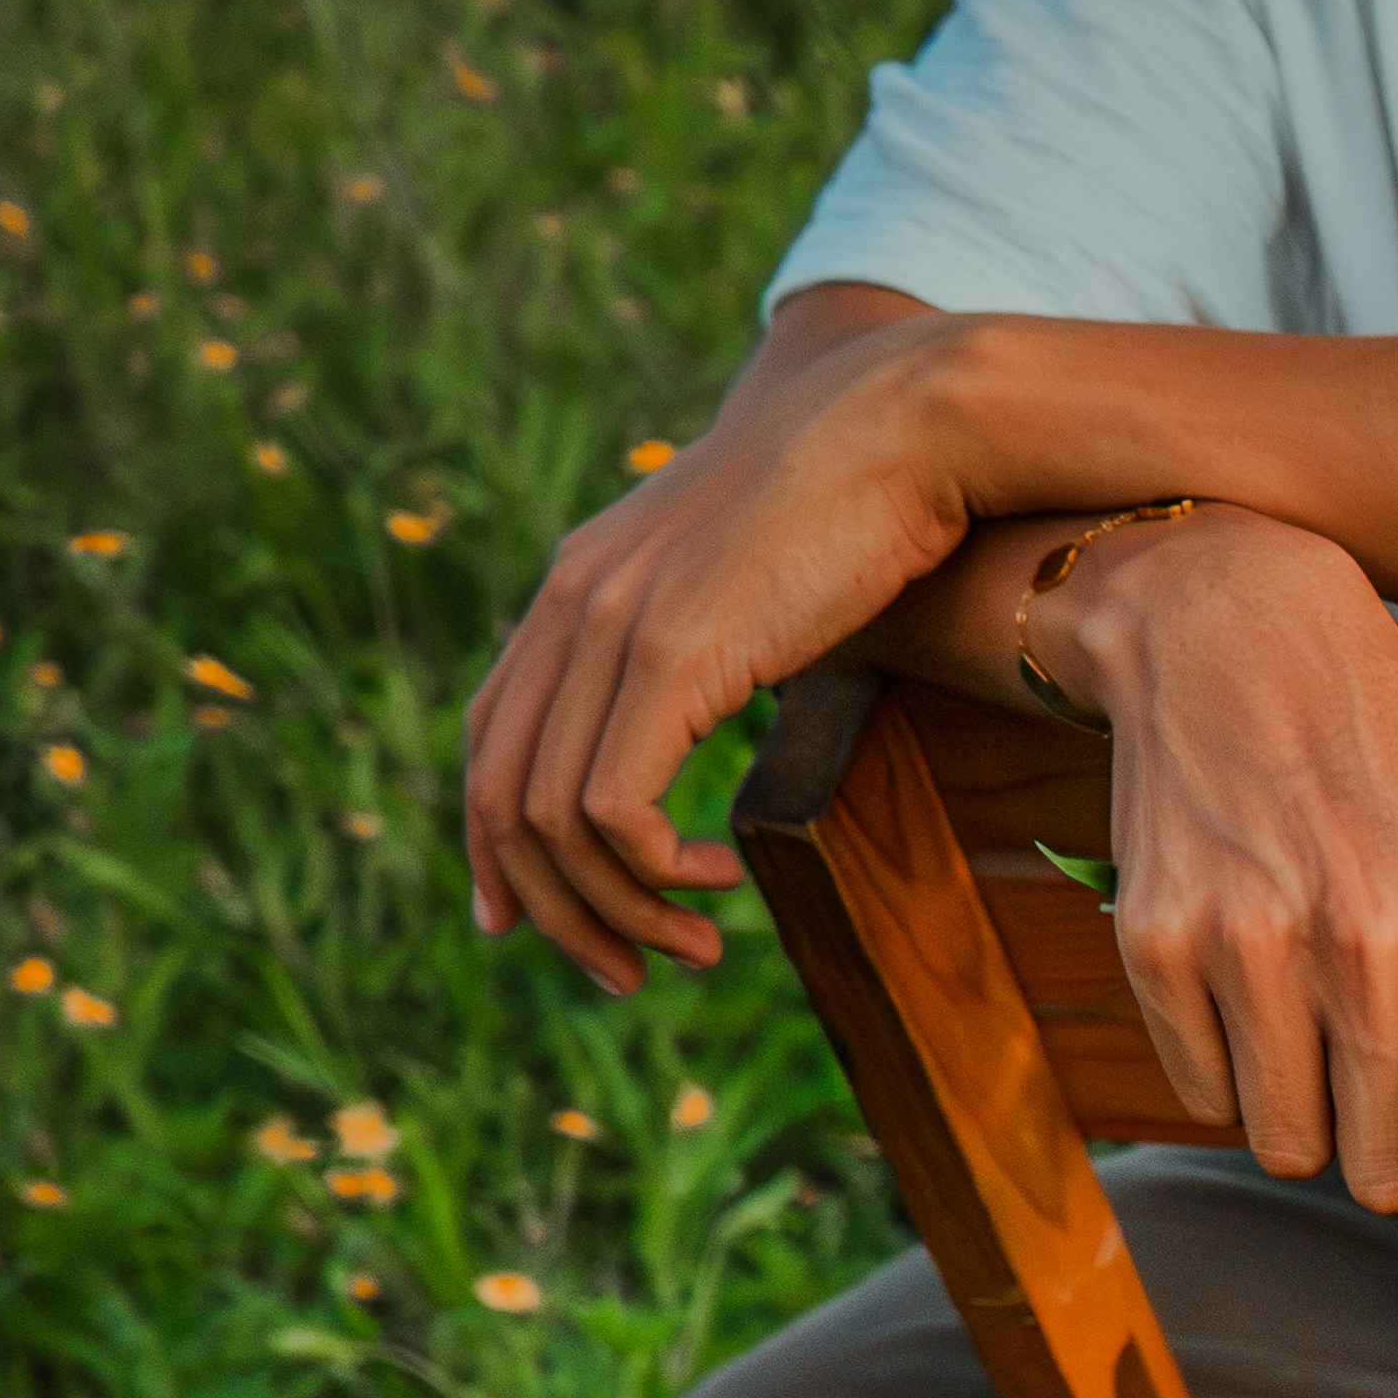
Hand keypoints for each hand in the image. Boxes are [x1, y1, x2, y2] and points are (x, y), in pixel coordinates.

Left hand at [460, 307, 971, 991]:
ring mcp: (613, 624)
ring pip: (551, 821)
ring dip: (616, 913)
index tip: (531, 922)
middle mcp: (571, 601)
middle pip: (500, 795)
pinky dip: (652, 875)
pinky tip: (718, 884)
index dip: (494, 845)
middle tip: (624, 974)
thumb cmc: (860, 503)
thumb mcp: (751, 577)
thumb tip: (717, 686)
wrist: (908, 423)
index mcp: (578, 582)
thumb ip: (706, 628)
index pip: (489, 737)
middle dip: (551, 910)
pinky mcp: (671, 655)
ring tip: (693, 947)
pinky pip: (612, 811)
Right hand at [1047, 506, 1397, 1209]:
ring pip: (1286, 1148)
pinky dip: (1233, 1072)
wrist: (1237, 638)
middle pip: (1378, 1172)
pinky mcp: (1155, 944)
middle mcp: (1360, 941)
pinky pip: (1204, 1096)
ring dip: (1308, 1118)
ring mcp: (1248, 946)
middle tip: (1385, 1097)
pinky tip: (1252, 990)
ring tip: (1318, 1034)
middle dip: (1389, 1157)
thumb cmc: (1386, 766)